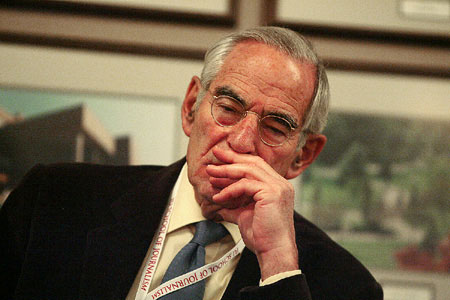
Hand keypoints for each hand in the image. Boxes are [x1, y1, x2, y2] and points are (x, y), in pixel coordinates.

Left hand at [205, 146, 298, 279]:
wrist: (273, 251)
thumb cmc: (263, 237)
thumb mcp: (245, 215)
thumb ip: (235, 206)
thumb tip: (221, 204)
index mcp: (277, 186)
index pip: (256, 166)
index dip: (238, 160)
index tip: (220, 159)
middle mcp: (280, 184)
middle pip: (253, 162)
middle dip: (232, 158)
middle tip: (214, 155)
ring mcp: (278, 187)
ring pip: (249, 170)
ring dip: (227, 171)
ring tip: (211, 174)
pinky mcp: (272, 193)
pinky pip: (245, 185)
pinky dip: (229, 189)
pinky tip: (218, 197)